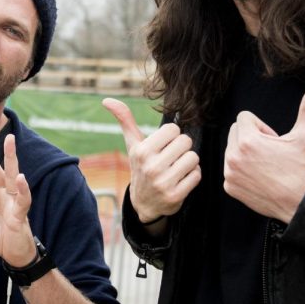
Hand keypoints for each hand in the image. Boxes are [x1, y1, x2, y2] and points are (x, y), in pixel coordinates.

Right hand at [103, 98, 200, 223]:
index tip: (164, 145)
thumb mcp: (132, 145)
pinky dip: (192, 175)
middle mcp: (152, 167)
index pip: (173, 129)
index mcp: (142, 151)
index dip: (171, 136)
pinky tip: (181, 179)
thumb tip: (107, 100)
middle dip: (182, 147)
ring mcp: (163, 183)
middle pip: (186, 141)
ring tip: (177, 167)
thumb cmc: (140, 167)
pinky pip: (197, 174)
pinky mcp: (176, 196)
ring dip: (189, 162)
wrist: (143, 203)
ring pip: (193, 157)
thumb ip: (125, 120)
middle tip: (172, 156)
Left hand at [224, 81, 304, 223]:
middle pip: (235, 132)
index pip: (244, 118)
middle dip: (251, 137)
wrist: (303, 203)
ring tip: (266, 165)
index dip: (261, 127)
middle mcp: (234, 156)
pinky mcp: (230, 187)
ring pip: (231, 150)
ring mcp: (230, 173)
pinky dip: (242, 171)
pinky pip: (230, 169)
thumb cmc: (304, 168)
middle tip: (271, 152)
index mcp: (248, 140)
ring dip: (245, 153)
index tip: (274, 140)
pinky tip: (260, 177)